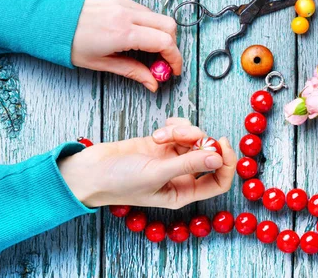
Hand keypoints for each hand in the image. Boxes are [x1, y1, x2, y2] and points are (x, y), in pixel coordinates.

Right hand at [58, 118, 236, 208]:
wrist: (90, 169)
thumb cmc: (119, 181)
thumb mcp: (155, 174)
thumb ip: (188, 165)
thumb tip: (218, 158)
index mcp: (184, 192)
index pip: (219, 181)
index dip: (227, 163)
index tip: (222, 144)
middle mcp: (182, 176)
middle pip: (208, 154)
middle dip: (198, 140)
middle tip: (184, 135)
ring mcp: (173, 158)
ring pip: (194, 138)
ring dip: (181, 131)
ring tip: (161, 134)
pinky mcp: (163, 143)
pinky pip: (182, 129)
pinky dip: (174, 125)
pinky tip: (161, 129)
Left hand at [71, 0, 181, 91]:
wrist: (44, 20)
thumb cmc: (68, 44)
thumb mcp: (102, 63)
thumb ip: (133, 71)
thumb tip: (153, 83)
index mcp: (122, 32)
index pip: (165, 42)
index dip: (175, 57)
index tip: (173, 69)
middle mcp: (124, 11)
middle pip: (168, 24)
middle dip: (171, 43)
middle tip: (162, 58)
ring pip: (153, 14)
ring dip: (154, 31)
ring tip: (140, 45)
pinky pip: (136, 5)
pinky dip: (138, 19)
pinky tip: (123, 27)